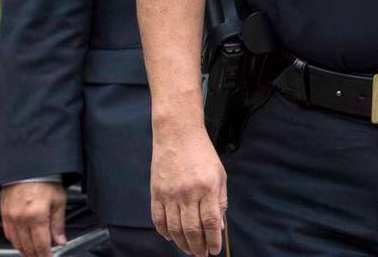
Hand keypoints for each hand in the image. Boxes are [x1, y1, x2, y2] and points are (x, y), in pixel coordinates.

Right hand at [0, 181, 66, 256]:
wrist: (30, 166)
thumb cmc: (46, 179)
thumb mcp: (59, 200)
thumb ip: (59, 224)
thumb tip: (61, 241)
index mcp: (36, 216)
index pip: (41, 246)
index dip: (45, 256)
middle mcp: (21, 219)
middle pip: (27, 247)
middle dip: (36, 255)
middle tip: (43, 256)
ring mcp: (11, 217)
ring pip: (16, 243)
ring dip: (25, 250)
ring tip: (34, 252)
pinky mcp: (4, 213)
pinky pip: (8, 234)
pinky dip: (15, 241)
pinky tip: (22, 241)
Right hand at [151, 124, 227, 255]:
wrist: (177, 133)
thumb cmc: (201, 152)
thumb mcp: (219, 173)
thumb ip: (220, 199)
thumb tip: (220, 226)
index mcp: (208, 187)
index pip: (211, 222)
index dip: (213, 240)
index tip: (214, 250)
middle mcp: (189, 192)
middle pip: (192, 230)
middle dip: (198, 247)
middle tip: (201, 255)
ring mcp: (170, 193)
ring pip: (175, 229)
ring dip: (182, 244)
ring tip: (189, 250)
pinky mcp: (156, 192)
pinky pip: (158, 219)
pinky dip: (164, 232)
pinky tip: (171, 237)